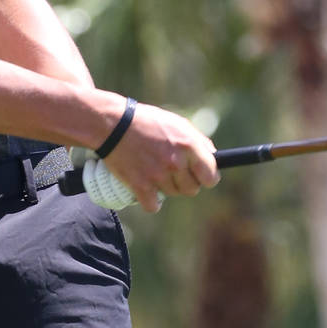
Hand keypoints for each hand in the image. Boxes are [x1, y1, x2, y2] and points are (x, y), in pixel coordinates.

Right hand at [102, 102, 219, 212]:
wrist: (112, 125)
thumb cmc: (145, 121)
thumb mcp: (176, 122)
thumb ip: (198, 140)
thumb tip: (213, 157)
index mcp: (188, 145)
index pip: (211, 177)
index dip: (206, 177)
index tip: (199, 175)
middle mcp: (175, 162)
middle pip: (192, 189)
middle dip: (184, 182)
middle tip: (171, 170)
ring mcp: (158, 175)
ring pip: (173, 194)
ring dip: (166, 187)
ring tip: (154, 170)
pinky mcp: (140, 186)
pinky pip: (154, 206)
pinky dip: (150, 200)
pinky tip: (145, 187)